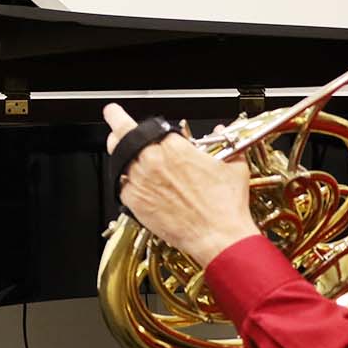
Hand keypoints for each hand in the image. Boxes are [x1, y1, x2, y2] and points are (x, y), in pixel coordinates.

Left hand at [102, 103, 257, 265]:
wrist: (217, 236)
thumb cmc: (224, 206)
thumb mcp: (232, 165)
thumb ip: (223, 142)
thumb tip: (219, 133)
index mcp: (173, 147)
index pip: (143, 125)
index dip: (123, 116)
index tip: (116, 112)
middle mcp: (151, 161)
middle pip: (120, 137)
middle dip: (116, 128)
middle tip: (115, 124)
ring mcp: (140, 182)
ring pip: (117, 160)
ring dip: (118, 153)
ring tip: (122, 150)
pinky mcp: (134, 203)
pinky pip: (121, 186)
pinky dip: (125, 182)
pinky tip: (135, 182)